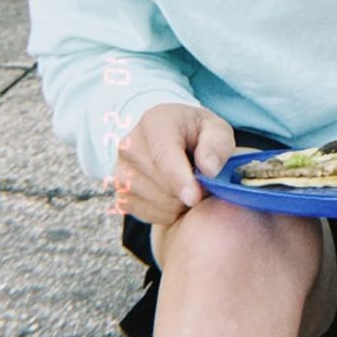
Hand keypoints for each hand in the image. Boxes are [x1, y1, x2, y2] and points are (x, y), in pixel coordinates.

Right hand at [109, 103, 234, 225]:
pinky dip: (166, 212)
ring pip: (153, 202)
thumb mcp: (216, 129)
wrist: (171, 138)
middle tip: (205, 184)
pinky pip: (146, 214)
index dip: (178, 180)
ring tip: (190, 186)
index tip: (195, 198)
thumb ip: (217, 145)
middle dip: (186, 192)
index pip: (163, 156)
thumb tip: (210, 170)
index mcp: (155, 123)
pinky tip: (176, 197)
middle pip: (158, 183)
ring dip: (178, 203)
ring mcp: (120, 169)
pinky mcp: (120, 191)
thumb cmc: (197, 133)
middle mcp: (130, 145)